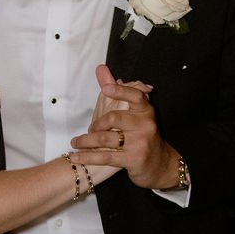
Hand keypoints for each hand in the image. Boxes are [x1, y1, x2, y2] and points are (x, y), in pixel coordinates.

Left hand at [70, 64, 176, 189]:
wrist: (159, 164)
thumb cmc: (141, 134)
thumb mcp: (134, 113)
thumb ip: (117, 90)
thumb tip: (100, 68)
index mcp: (146, 111)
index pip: (135, 96)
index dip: (120, 91)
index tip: (105, 89)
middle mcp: (145, 125)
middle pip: (114, 118)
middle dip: (96, 124)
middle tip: (89, 129)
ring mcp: (140, 143)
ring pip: (106, 138)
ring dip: (86, 141)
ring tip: (75, 142)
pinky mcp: (133, 160)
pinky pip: (106, 156)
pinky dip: (88, 157)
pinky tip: (76, 157)